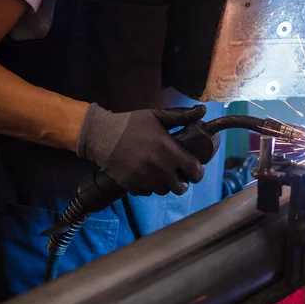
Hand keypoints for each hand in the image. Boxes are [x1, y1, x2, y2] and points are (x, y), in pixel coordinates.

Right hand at [76, 104, 206, 195]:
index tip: (194, 169)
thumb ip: (181, 115)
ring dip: (165, 184)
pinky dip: (149, 186)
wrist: (101, 136)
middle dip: (182, 182)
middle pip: (181, 188)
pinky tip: (146, 175)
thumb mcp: (156, 115)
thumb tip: (203, 110)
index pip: (194, 170)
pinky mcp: (132, 185)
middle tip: (178, 174)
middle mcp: (158, 167)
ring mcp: (145, 178)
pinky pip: (147, 192)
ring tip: (161, 173)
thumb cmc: (130, 124)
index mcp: (168, 149)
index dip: (197, 172)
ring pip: (164, 191)